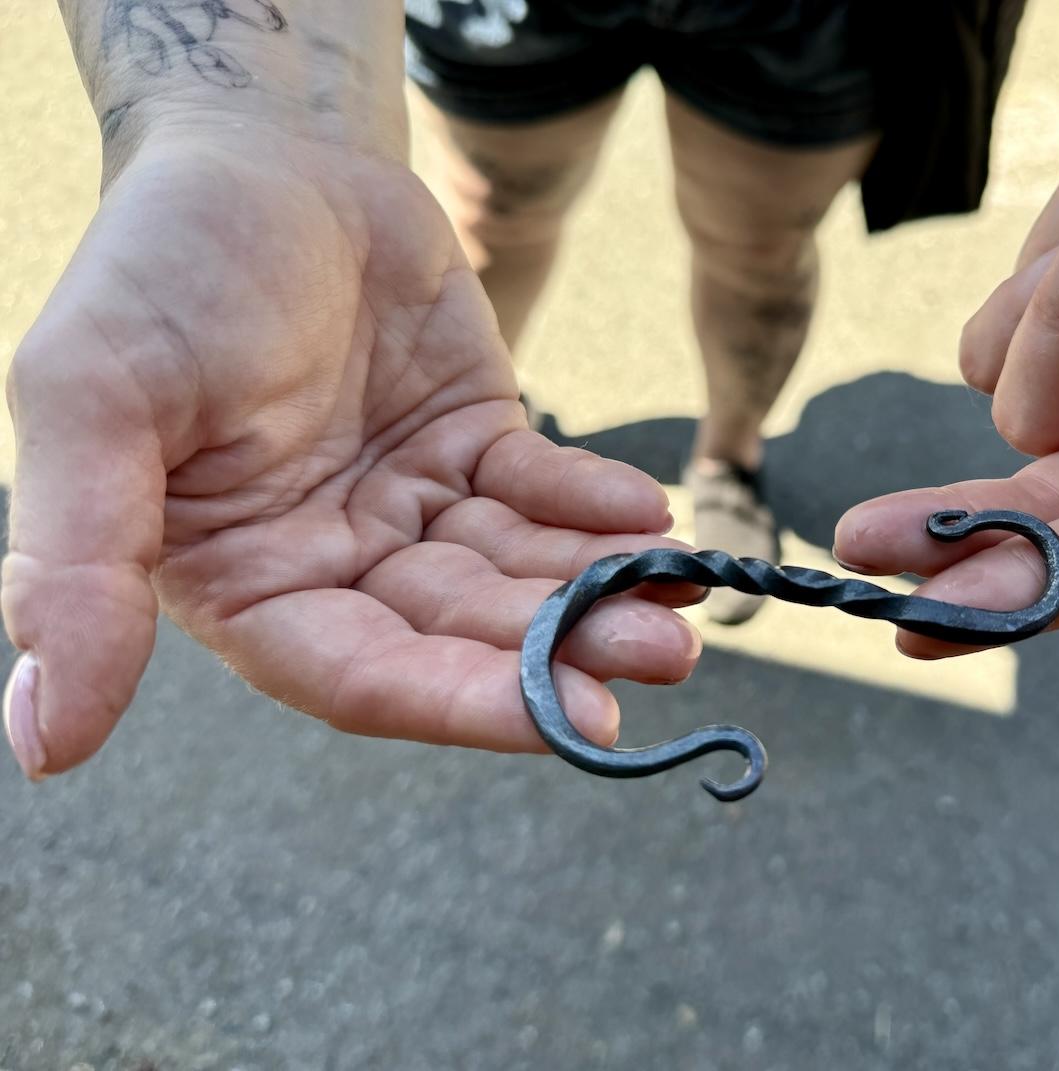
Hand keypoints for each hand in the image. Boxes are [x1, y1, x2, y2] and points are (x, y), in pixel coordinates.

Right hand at [3, 131, 699, 778]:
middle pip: (459, 634)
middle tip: (665, 655)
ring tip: (685, 598)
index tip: (570, 720)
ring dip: (600, 589)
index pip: (358, 673)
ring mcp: (411, 508)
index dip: (461, 701)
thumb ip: (76, 566)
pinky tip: (653, 519)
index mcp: (241, 580)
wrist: (263, 150)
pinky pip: (543, 494)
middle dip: (561, 647)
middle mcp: (331, 562)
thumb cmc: (162, 265)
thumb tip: (43, 743)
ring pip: (514, 574)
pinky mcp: (476, 448)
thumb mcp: (95, 399)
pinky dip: (597, 508)